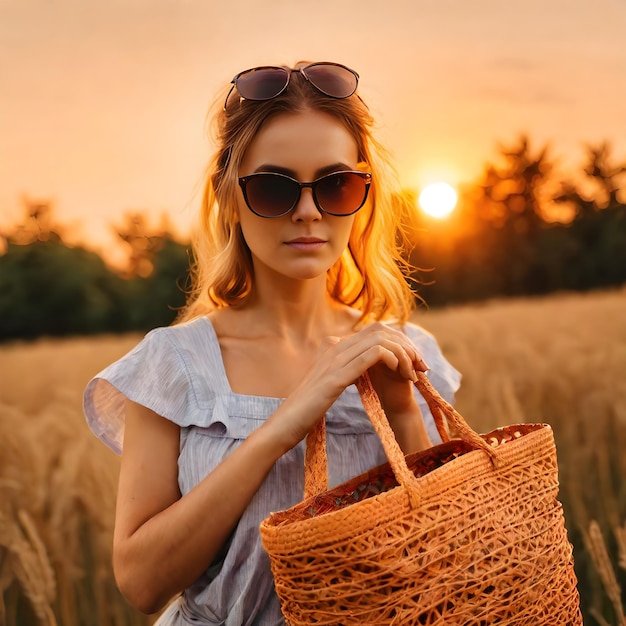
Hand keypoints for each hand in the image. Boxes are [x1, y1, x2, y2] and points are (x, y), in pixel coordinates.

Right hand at [272, 323, 427, 446]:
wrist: (283, 427)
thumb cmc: (305, 412)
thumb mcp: (326, 386)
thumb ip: (342, 373)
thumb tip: (361, 371)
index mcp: (332, 347)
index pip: (373, 331)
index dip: (398, 342)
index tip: (413, 363)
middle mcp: (333, 347)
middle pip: (380, 330)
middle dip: (407, 345)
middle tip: (421, 366)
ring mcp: (334, 359)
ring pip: (381, 339)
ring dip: (404, 353)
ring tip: (415, 373)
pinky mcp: (337, 375)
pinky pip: (374, 354)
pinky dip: (394, 360)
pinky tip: (401, 375)